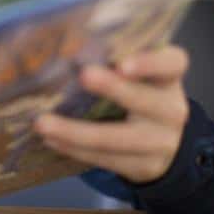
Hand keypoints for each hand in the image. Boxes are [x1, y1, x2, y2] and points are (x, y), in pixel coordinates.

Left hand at [35, 45, 190, 184]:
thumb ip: (114, 59)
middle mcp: (171, 109)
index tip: (123, 63)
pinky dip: (75, 149)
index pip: (172, 64)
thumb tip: (61, 46)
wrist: (164, 142)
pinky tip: (51, 140)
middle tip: (83, 76)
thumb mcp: (139, 75)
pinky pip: (106, 159)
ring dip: (75, 131)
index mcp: (169, 78)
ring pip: (117, 138)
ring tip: (42, 123)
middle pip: (144, 100)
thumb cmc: (138, 93)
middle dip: (112, 89)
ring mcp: (161, 142)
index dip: (150, 62)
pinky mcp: (144, 166)